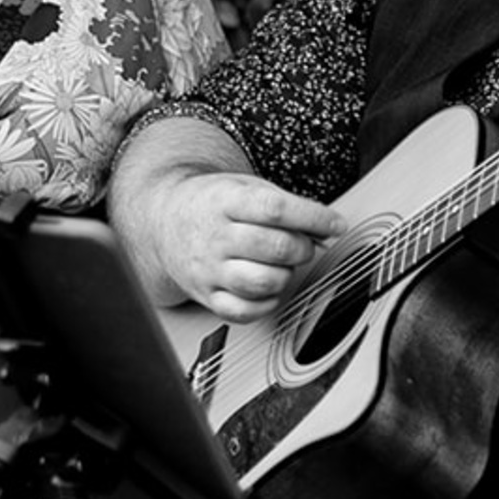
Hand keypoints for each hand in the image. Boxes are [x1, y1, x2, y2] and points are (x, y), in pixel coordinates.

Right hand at [153, 169, 342, 319]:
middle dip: (303, 247)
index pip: (276, 210)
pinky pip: (245, 311)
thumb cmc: (212, 204)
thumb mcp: (244, 187)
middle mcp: (215, 237)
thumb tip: (327, 228)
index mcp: (224, 201)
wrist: (163, 222)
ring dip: (286, 274)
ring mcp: (209, 270)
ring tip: (282, 264)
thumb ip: (285, 205)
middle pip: (275, 247)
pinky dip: (267, 303)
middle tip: (303, 243)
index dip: (314, 218)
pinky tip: (268, 286)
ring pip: (263, 282)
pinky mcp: (206, 296)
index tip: (336, 224)